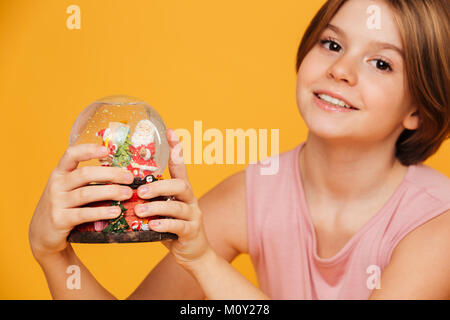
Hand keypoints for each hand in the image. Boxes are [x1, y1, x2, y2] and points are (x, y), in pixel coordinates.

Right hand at [29, 144, 134, 260]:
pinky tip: (115, 212)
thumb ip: (86, 181)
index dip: (88, 150)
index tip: (106, 150)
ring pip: (86, 193)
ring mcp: (57, 202)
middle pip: (85, 174)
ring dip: (110, 192)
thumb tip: (121, 175)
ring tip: (127, 194)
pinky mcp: (60, 220)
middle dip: (110, 174)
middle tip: (129, 178)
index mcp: (60, 173)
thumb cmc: (63, 207)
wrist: (43, 234)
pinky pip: (84, 214)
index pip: (71, 155)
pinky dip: (101, 212)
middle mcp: (56, 185)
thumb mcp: (69, 189)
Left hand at [134, 129, 212, 269]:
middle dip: (160, 186)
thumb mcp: (161, 209)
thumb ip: (148, 198)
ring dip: (157, 207)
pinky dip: (164, 225)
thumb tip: (120, 185)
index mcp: (182, 190)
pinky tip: (151, 226)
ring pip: (178, 206)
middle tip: (140, 191)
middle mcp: (190, 199)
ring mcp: (193, 215)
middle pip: (180, 184)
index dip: (177, 148)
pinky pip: (178, 226)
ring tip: (140, 211)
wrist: (192, 252)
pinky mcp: (192, 232)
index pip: (181, 165)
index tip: (170, 131)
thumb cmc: (171, 227)